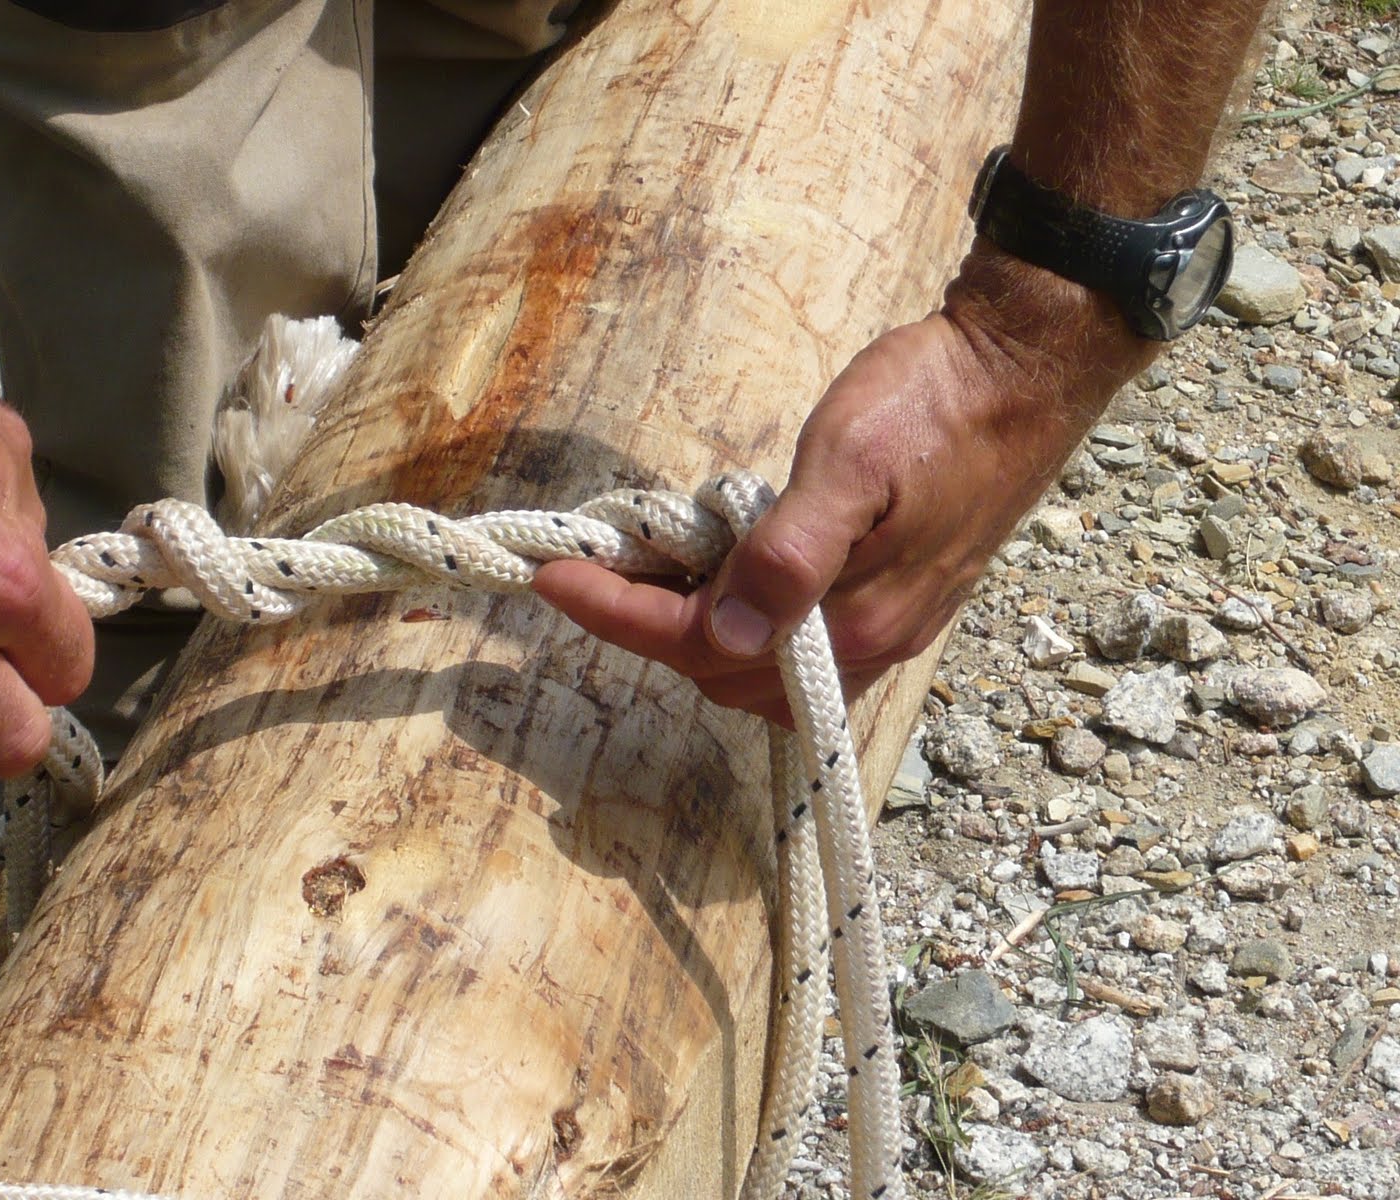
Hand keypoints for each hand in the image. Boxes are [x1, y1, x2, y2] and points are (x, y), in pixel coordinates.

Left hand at [534, 247, 1155, 724]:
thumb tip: (724, 633)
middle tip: (593, 569)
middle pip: (724, 671)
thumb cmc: (933, 404)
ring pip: (759, 670)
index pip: (702, 644)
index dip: (618, 616)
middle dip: (648, 628)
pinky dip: (739, 624)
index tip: (554, 577)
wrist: (1024, 371)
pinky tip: (721, 575)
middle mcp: (868, 644)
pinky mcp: (893, 603)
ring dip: (692, 631)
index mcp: (849, 620)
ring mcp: (885, 628)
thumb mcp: (850, 461)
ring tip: (644, 573)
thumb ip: (788, 555)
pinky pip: (798, 647)